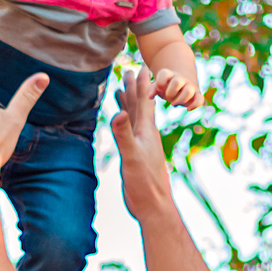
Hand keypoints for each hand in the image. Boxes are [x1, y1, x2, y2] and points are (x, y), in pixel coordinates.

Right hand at [110, 66, 173, 224]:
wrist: (153, 205)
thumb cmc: (144, 182)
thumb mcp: (131, 156)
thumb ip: (124, 134)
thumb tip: (118, 113)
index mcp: (146, 130)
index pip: (143, 101)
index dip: (140, 84)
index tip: (139, 65)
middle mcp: (145, 134)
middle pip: (139, 105)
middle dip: (134, 87)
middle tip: (130, 70)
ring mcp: (141, 144)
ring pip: (134, 118)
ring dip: (129, 103)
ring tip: (122, 90)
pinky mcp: (136, 155)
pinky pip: (130, 132)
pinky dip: (125, 123)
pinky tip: (122, 124)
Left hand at [152, 67, 199, 107]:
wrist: (180, 85)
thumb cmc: (165, 87)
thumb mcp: (157, 87)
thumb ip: (152, 89)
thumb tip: (150, 96)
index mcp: (169, 74)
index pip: (164, 74)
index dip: (160, 84)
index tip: (159, 90)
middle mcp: (181, 79)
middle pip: (177, 81)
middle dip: (170, 93)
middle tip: (167, 98)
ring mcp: (190, 86)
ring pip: (189, 90)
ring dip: (180, 100)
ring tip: (174, 104)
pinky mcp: (197, 94)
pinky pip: (200, 99)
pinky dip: (194, 105)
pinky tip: (187, 109)